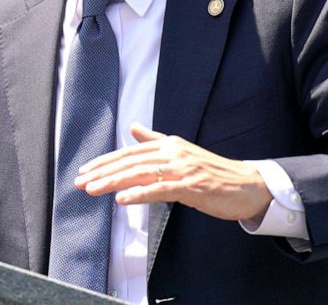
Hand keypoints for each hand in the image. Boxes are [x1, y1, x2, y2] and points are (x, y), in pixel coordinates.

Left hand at [73, 123, 272, 220]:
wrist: (247, 185)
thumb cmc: (213, 172)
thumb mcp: (181, 151)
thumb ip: (155, 140)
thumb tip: (133, 128)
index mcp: (168, 144)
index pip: (129, 152)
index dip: (105, 162)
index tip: (84, 171)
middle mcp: (172, 152)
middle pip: (130, 161)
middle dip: (102, 172)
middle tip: (80, 182)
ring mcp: (182, 168)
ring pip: (140, 174)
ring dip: (113, 182)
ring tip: (93, 189)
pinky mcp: (192, 186)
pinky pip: (160, 189)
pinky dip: (139, 194)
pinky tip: (122, 200)